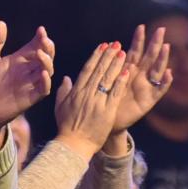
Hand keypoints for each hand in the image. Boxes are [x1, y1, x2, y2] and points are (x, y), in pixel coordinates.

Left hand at [0, 21, 54, 150]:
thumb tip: (1, 23)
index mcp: (18, 61)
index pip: (34, 46)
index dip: (40, 38)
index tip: (41, 30)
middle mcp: (26, 71)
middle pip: (44, 57)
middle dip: (47, 48)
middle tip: (45, 40)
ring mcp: (29, 84)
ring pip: (47, 71)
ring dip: (47, 62)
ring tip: (40, 54)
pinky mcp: (29, 98)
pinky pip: (43, 90)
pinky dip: (45, 82)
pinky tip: (43, 73)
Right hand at [53, 43, 130, 158]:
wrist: (73, 144)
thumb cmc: (66, 127)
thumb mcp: (60, 107)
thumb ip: (63, 91)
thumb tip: (66, 78)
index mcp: (75, 91)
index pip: (87, 69)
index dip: (96, 56)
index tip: (102, 46)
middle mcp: (86, 93)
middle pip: (99, 70)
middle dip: (108, 55)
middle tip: (116, 43)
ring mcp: (97, 101)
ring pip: (108, 78)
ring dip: (116, 64)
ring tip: (123, 51)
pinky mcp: (107, 110)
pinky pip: (115, 92)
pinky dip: (121, 81)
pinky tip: (127, 70)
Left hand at [112, 24, 173, 131]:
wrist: (105, 122)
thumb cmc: (104, 100)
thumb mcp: (104, 80)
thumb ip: (106, 65)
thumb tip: (107, 45)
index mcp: (127, 69)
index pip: (134, 51)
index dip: (138, 40)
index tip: (141, 27)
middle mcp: (139, 76)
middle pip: (149, 57)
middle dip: (154, 43)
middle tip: (161, 29)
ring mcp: (145, 87)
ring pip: (156, 70)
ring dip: (161, 58)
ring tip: (166, 46)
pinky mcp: (149, 100)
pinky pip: (159, 90)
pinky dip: (165, 82)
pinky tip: (168, 73)